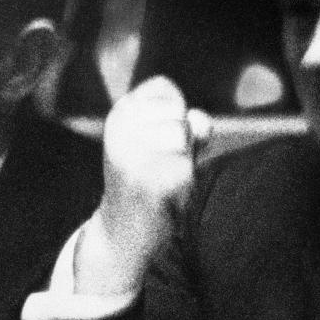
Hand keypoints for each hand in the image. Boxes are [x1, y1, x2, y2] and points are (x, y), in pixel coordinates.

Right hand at [73, 77, 210, 294]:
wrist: (122, 232)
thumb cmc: (145, 181)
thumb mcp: (155, 141)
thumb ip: (182, 122)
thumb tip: (201, 122)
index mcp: (118, 114)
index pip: (164, 87)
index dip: (173, 113)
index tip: (153, 140)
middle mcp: (120, 129)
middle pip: (179, 111)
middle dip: (181, 137)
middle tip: (158, 164)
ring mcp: (133, 152)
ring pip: (184, 133)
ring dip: (184, 157)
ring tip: (162, 176)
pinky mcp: (149, 178)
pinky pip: (187, 164)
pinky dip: (185, 179)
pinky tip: (165, 192)